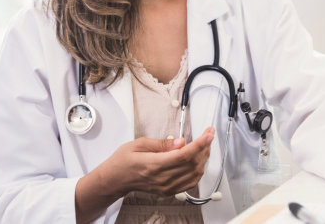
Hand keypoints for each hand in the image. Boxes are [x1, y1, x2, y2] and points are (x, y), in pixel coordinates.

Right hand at [75, 128, 214, 223]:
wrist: (115, 179)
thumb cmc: (123, 161)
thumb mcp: (139, 144)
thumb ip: (162, 144)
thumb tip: (181, 142)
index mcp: (154, 164)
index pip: (184, 155)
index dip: (200, 144)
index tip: (208, 134)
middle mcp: (162, 178)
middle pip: (192, 163)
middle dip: (204, 147)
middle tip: (207, 135)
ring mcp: (166, 187)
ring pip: (194, 174)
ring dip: (203, 159)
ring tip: (204, 146)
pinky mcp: (168, 191)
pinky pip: (190, 183)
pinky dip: (198, 171)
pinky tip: (198, 161)